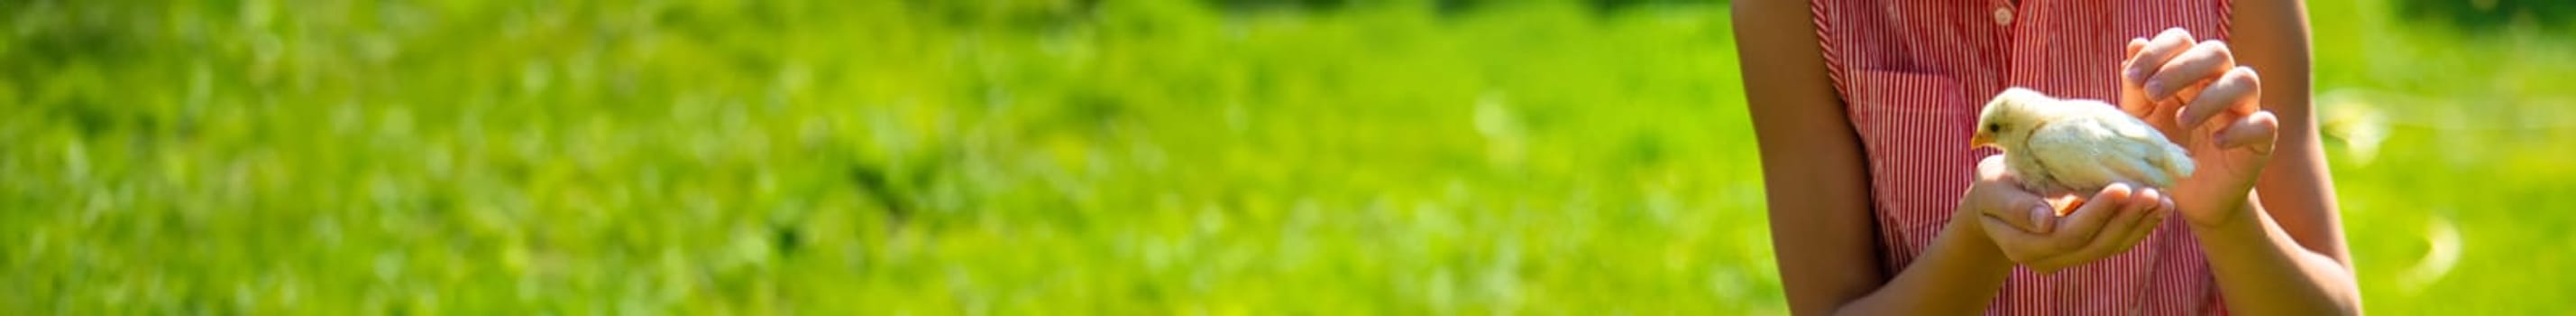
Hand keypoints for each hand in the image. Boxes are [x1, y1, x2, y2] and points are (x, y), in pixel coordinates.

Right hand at [1960, 156, 2173, 272]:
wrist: (1997, 201)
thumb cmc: (1993, 186)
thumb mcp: (1992, 187)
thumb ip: (2014, 205)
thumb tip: (2044, 222)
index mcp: (2023, 245)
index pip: (2067, 234)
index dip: (2097, 214)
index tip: (2121, 186)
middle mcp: (2048, 259)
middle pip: (2095, 245)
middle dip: (2126, 219)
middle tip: (2153, 192)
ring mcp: (2068, 257)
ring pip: (2110, 247)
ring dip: (2139, 224)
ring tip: (2163, 199)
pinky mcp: (2085, 248)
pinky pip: (2115, 242)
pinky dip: (2139, 225)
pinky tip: (2158, 206)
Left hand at [2117, 28, 2279, 227]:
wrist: (2187, 197)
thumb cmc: (2161, 151)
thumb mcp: (2140, 121)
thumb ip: (2136, 87)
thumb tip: (2135, 44)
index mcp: (2188, 73)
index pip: (2182, 40)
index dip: (2158, 51)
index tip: (2132, 78)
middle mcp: (2219, 84)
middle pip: (2216, 51)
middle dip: (2182, 68)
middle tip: (2153, 93)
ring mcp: (2244, 109)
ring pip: (2244, 79)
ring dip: (2210, 96)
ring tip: (2182, 121)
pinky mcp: (2261, 140)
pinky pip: (2264, 122)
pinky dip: (2240, 129)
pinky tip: (2216, 143)